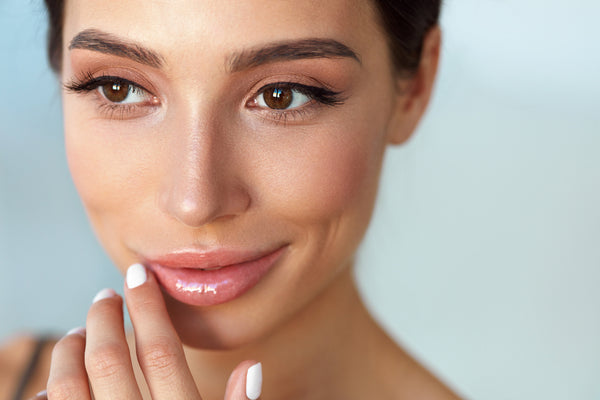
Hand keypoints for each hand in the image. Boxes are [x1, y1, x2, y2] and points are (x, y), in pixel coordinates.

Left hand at [37, 264, 261, 399]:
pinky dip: (46, 396)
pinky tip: (52, 385)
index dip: (148, 307)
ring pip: (69, 388)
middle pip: (109, 360)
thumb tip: (254, 366)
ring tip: (77, 333)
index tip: (138, 275)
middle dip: (103, 318)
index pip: (161, 350)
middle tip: (106, 296)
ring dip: (68, 351)